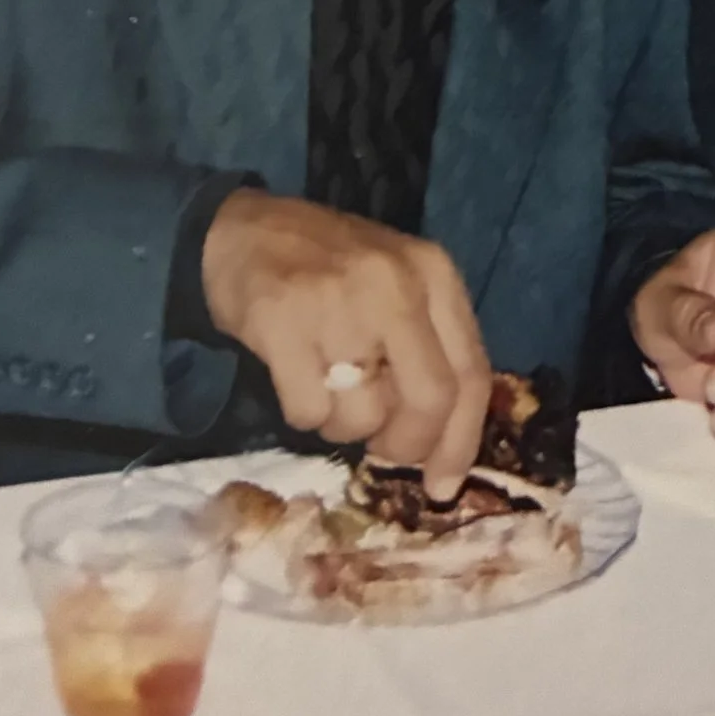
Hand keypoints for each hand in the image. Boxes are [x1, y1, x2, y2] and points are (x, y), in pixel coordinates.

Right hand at [200, 189, 491, 497]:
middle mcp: (395, 284)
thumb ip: (428, 351)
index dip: (461, 440)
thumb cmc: (331, 268)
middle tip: (380, 448)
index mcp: (434, 274)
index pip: (471, 373)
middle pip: (430, 400)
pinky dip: (302, 415)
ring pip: (364, 414)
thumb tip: (443, 455)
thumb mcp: (398, 287)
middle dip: (406, 444)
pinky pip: (308, 411)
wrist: (243, 231)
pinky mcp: (281, 322)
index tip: (443, 484)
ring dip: (344, 427)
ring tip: (327, 390)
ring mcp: (338, 301)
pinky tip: (295, 379)